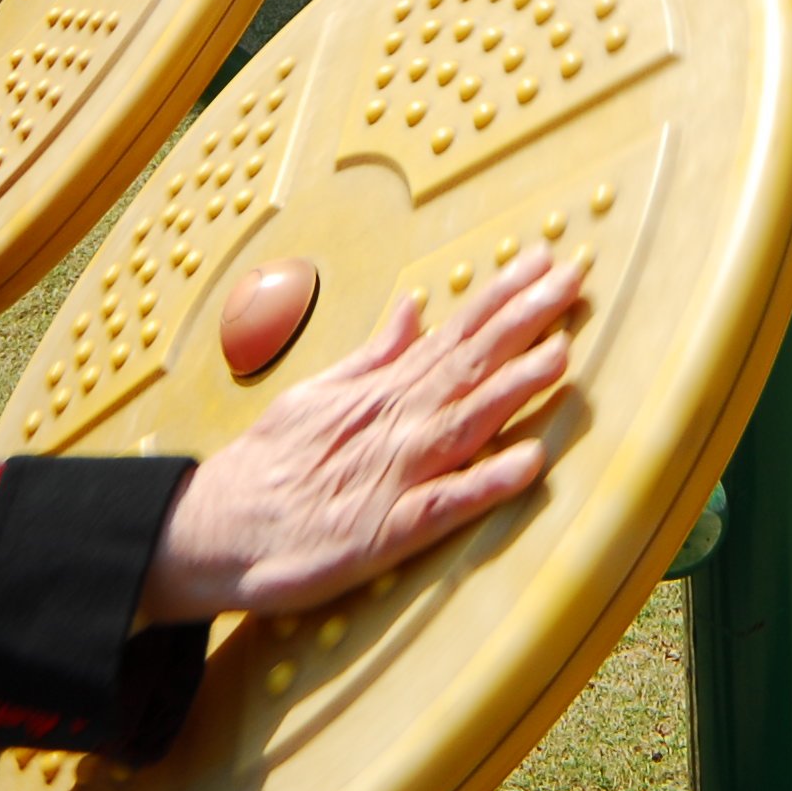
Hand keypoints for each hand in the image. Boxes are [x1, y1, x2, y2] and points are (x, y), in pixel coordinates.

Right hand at [137, 250, 578, 625]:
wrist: (217, 529)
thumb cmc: (271, 464)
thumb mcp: (320, 393)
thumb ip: (375, 355)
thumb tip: (416, 310)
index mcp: (385, 391)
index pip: (456, 334)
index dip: (504, 297)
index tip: (547, 260)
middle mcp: (396, 422)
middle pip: (470, 363)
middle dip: (525, 320)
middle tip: (574, 279)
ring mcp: (395, 474)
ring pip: (465, 421)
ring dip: (515, 388)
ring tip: (562, 357)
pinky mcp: (388, 530)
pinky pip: (446, 505)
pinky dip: (485, 482)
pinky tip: (528, 464)